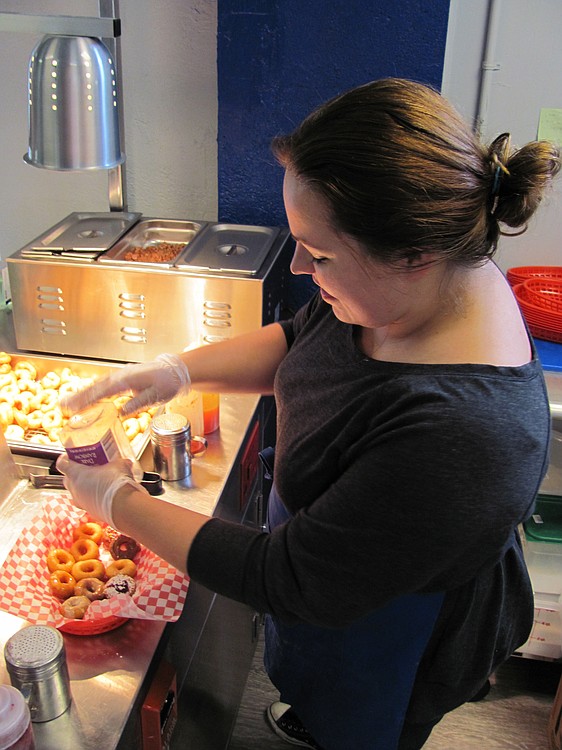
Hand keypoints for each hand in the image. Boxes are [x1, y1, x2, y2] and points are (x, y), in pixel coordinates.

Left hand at [56, 455, 146, 528]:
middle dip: (76, 474)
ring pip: (77, 492)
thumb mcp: (119, 465)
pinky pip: (87, 502)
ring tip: (98, 482)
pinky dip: (92, 498)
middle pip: (68, 479)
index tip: (70, 456)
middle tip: (88, 468)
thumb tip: (124, 462)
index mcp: (76, 473)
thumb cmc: (115, 484)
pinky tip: (105, 494)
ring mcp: (81, 502)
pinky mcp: (90, 511)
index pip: (62, 463)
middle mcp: (74, 489)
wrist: (123, 506)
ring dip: (85, 487)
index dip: (65, 459)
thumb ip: (118, 462)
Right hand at [59, 353, 190, 415]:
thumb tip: (122, 413)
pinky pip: (104, 385)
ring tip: (68, 403)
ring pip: (98, 385)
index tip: (73, 408)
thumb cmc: (167, 382)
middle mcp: (121, 376)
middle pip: (95, 387)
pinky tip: (86, 397)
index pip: (102, 392)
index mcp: (127, 380)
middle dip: (78, 397)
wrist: (175, 371)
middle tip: (63, 406)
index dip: (86, 400)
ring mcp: (121, 375)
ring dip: (82, 394)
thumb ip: (138, 404)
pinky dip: (93, 391)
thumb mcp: (155, 396)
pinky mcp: (123, 378)